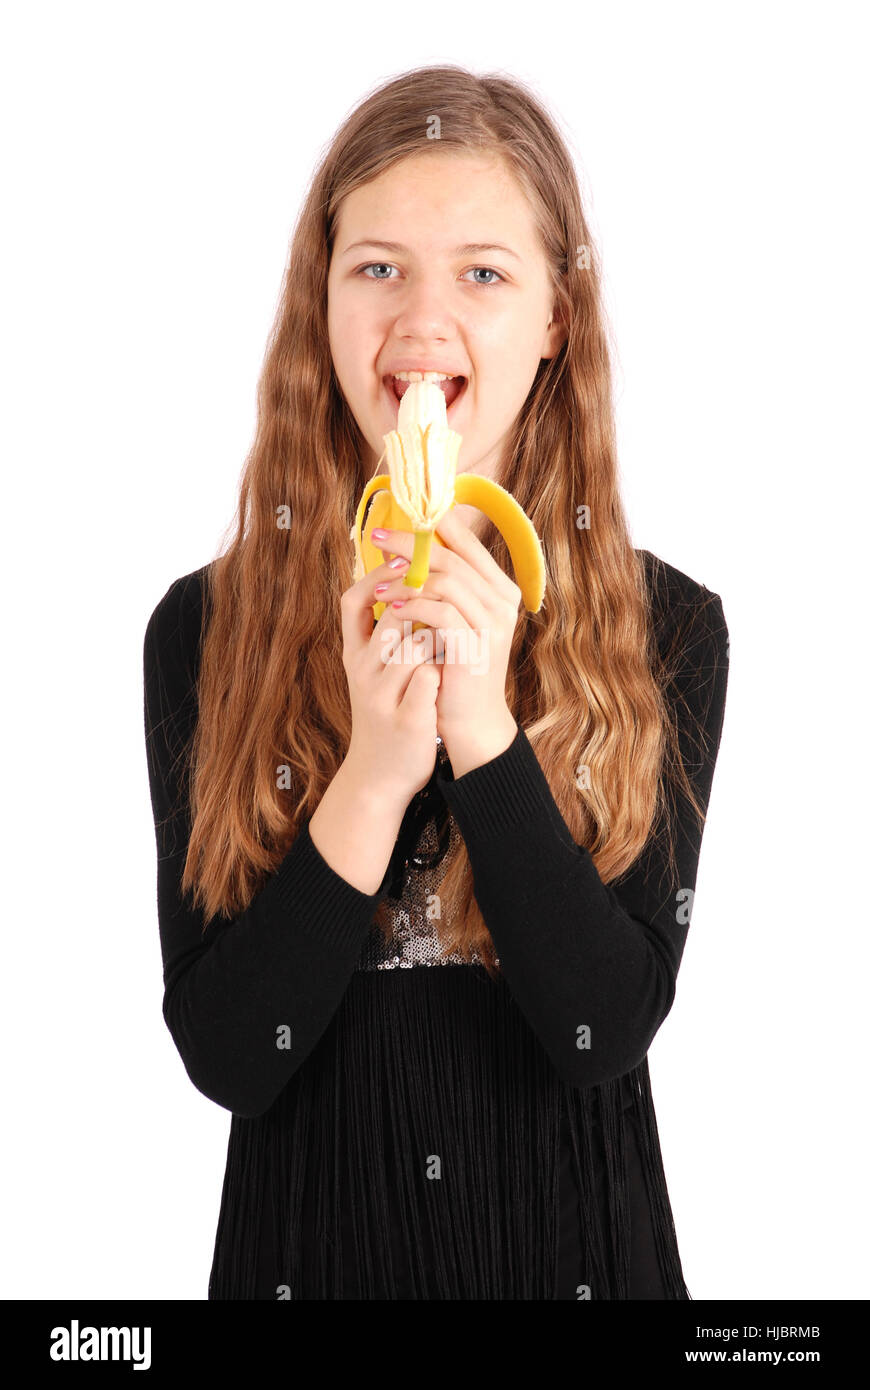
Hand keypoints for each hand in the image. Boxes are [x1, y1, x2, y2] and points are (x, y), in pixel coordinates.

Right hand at [340, 553, 442, 804]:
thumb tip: (408, 580)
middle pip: (391, 617)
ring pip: (415, 646)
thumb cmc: (386, 711)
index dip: (379, 577)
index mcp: (354, 656)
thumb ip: (386, 632)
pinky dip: (443, 670)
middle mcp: (362, 674)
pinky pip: (430, 678)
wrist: (380, 774)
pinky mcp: (406, 719)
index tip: (405, 560)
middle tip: (444, 604)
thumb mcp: (376, 670)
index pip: (352, 602)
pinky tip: (450, 674)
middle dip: (423, 605)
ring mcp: (382, 697)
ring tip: (449, 645)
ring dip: (439, 638)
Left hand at [369, 510, 519, 773]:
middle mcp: (502, 600)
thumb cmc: (456, 668)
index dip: (430, 526)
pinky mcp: (476, 644)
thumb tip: (407, 549)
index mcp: (499, 588)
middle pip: (452, 554)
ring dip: (405, 578)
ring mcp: (492, 622)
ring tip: (377, 585)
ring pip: (446, 579)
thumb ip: (443, 588)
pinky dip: (411, 606)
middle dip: (410, 544)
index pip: (466, 541)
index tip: (395, 523)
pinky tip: (389, 608)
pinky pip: (440, 611)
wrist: (471, 720)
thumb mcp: (453, 621)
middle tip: (377, 539)